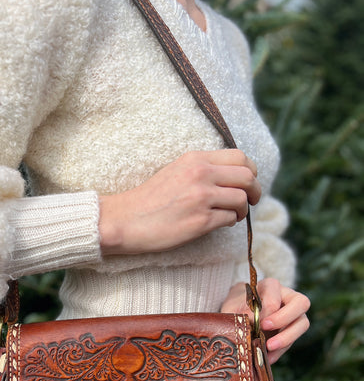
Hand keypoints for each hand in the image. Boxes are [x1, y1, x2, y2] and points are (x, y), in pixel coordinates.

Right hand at [99, 149, 260, 254]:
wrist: (126, 220)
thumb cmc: (149, 199)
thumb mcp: (175, 171)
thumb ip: (201, 169)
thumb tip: (231, 177)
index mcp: (195, 159)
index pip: (240, 157)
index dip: (251, 171)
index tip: (248, 182)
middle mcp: (201, 174)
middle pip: (248, 177)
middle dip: (255, 191)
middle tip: (252, 201)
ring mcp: (202, 198)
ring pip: (242, 200)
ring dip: (243, 210)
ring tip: (234, 215)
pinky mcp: (201, 222)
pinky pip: (230, 219)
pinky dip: (229, 222)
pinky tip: (218, 223)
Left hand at [221, 278, 310, 363]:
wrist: (237, 316)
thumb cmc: (235, 307)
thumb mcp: (232, 308)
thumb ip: (241, 312)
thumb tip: (252, 321)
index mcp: (271, 286)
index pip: (276, 292)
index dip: (269, 307)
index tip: (258, 321)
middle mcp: (287, 297)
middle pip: (301, 303)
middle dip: (284, 318)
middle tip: (265, 328)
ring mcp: (293, 315)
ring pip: (302, 323)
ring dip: (286, 338)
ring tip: (268, 348)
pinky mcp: (291, 331)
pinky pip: (294, 341)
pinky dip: (280, 351)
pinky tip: (267, 357)